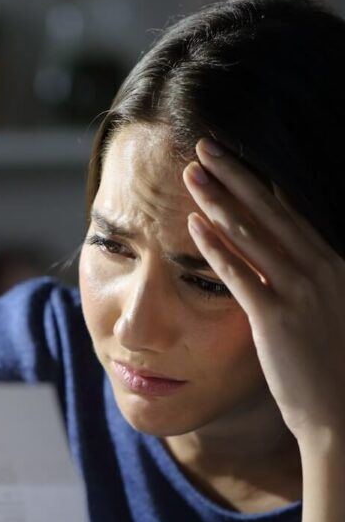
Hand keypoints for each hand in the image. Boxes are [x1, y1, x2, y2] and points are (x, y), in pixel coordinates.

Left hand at [183, 138, 344, 449]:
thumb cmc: (335, 373)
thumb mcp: (331, 317)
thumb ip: (310, 286)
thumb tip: (285, 266)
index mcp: (334, 267)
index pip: (292, 215)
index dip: (262, 185)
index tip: (236, 161)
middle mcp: (321, 271)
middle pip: (270, 211)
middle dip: (235, 176)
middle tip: (204, 147)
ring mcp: (300, 293)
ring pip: (253, 234)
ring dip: (218, 199)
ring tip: (190, 173)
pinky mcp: (277, 319)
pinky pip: (240, 275)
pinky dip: (215, 248)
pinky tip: (192, 226)